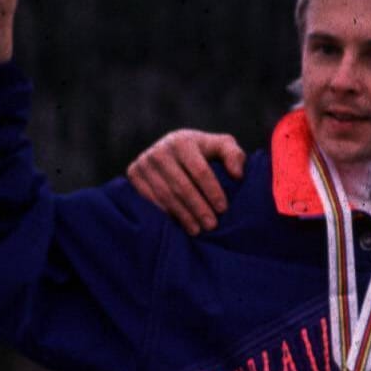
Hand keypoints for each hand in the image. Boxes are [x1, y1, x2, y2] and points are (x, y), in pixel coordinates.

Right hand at [127, 129, 247, 234]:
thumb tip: (237, 174)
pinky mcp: (134, 173)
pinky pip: (149, 199)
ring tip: (197, 229)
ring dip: (183, 215)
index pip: (200, 171)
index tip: (223, 209)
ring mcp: (144, 161)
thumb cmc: (203, 152)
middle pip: (182, 186)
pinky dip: (165, 213)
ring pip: (166, 195)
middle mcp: (160, 150)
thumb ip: (234, 156)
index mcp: (183, 141)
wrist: (171, 150)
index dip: (212, 191)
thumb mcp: (221, 147)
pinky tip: (178, 224)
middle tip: (211, 225)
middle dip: (198, 208)